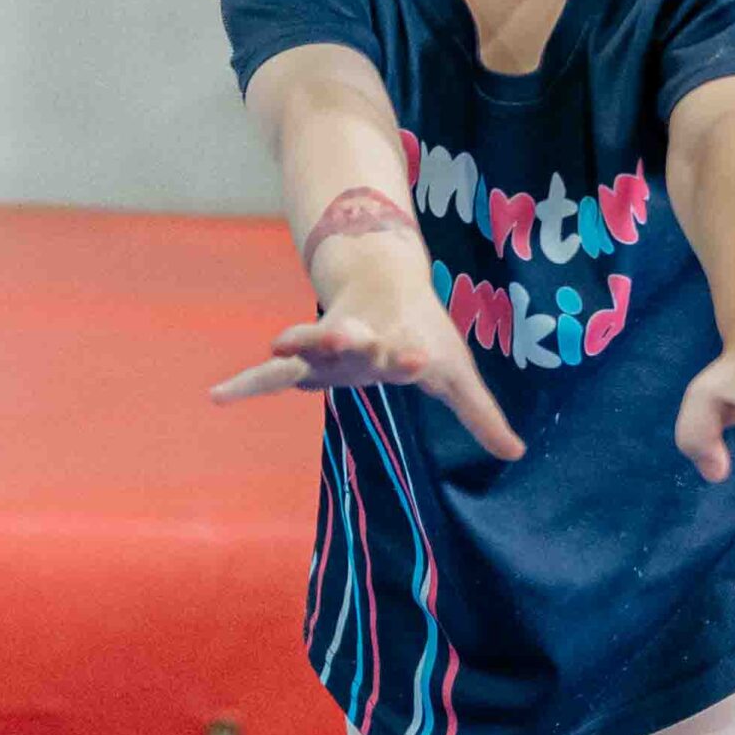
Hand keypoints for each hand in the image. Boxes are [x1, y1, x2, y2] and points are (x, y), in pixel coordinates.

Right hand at [210, 271, 526, 460]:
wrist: (383, 282)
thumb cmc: (424, 335)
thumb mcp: (455, 374)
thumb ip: (481, 415)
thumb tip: (517, 452)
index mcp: (402, 347)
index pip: (409, 353)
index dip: (412, 357)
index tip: (416, 358)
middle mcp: (364, 343)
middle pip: (354, 340)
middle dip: (346, 337)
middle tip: (343, 330)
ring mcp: (332, 349)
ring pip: (311, 345)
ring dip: (300, 342)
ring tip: (279, 345)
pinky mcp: (309, 359)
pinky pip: (272, 374)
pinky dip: (247, 384)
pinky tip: (216, 396)